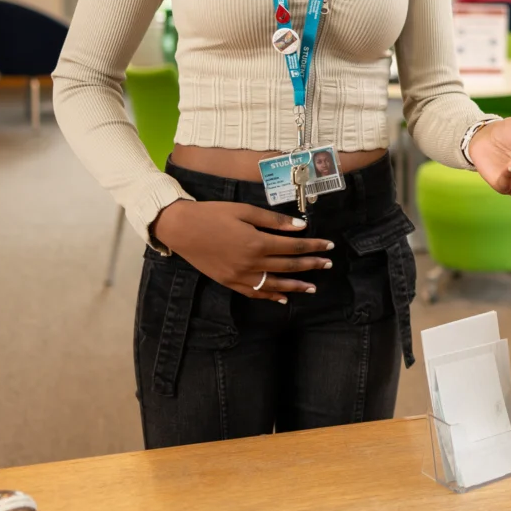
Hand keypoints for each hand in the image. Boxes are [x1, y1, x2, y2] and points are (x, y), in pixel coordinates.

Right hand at [150, 200, 335, 303]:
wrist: (181, 228)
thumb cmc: (213, 214)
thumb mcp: (245, 211)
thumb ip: (274, 221)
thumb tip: (301, 226)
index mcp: (257, 242)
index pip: (294, 247)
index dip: (314, 246)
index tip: (329, 246)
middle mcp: (251, 263)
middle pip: (288, 266)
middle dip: (311, 265)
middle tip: (328, 265)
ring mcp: (240, 276)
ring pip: (275, 284)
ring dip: (296, 286)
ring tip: (313, 287)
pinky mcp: (229, 282)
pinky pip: (254, 292)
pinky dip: (270, 296)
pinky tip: (282, 298)